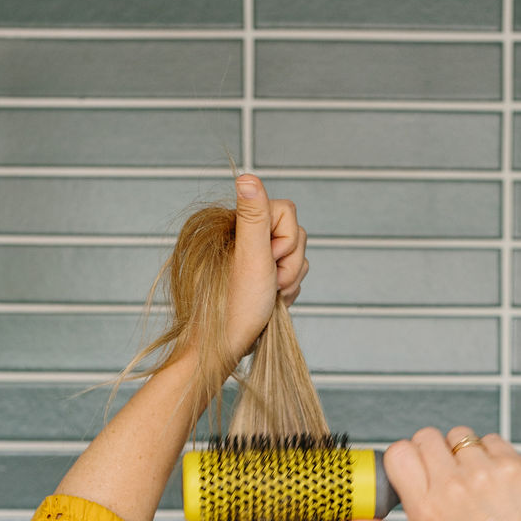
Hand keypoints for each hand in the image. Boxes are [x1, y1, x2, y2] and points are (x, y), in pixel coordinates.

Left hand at [226, 174, 308, 357]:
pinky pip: (290, 275)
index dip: (284, 241)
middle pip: (294, 234)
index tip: (267, 262)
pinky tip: (270, 302)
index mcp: (242, 222)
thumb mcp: (251, 257)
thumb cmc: (236, 305)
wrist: (224, 344)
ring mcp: (256, 256)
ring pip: (295, 257)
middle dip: (288, 264)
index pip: (287, 211)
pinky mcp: (261, 275)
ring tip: (268, 296)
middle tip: (268, 283)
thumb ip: (254, 216)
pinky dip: (285, 291)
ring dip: (288, 280)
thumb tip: (247, 176)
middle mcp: (248, 235)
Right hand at [338, 426, 520, 520]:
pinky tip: (491, 479)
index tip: (413, 473)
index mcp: (427, 507)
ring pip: (457, 434)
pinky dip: (488, 453)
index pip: (398, 453)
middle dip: (429, 452)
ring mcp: (485, 472)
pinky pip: (488, 438)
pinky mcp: (511, 464)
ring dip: (459, 451)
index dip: (403, 459)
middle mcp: (454, 486)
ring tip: (469, 481)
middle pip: (424, 436)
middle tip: (441, 477)